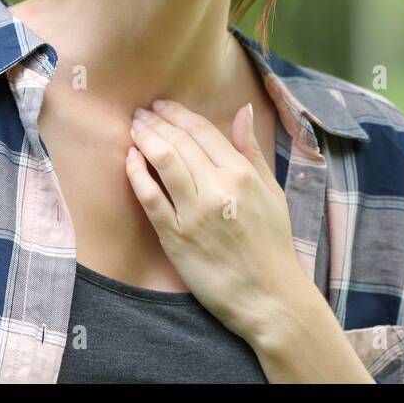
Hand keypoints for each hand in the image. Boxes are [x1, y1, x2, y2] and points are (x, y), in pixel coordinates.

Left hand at [124, 98, 307, 343]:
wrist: (269, 297)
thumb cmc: (273, 245)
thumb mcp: (273, 192)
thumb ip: (253, 151)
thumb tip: (241, 110)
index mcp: (243, 174)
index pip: (202, 131)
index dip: (177, 114)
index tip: (161, 105)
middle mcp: (218, 188)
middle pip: (179, 142)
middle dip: (156, 122)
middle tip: (141, 113)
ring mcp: (194, 214)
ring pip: (162, 162)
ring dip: (145, 139)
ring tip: (134, 129)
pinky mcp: (176, 238)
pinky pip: (150, 198)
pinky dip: (137, 174)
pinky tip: (130, 159)